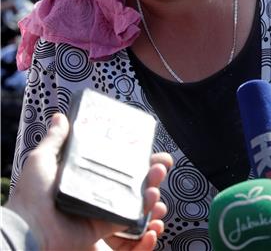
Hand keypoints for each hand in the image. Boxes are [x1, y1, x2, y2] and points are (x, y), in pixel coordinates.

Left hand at [6, 113, 172, 250]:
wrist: (31, 230)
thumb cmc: (32, 197)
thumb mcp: (41, 160)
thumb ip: (54, 140)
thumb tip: (59, 117)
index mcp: (83, 175)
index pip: (115, 162)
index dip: (135, 155)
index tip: (149, 147)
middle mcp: (95, 191)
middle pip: (131, 179)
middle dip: (151, 170)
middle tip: (161, 163)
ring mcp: (102, 209)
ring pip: (135, 196)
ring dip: (151, 186)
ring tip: (157, 177)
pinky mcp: (105, 226)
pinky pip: (130, 217)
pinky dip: (144, 208)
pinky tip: (151, 197)